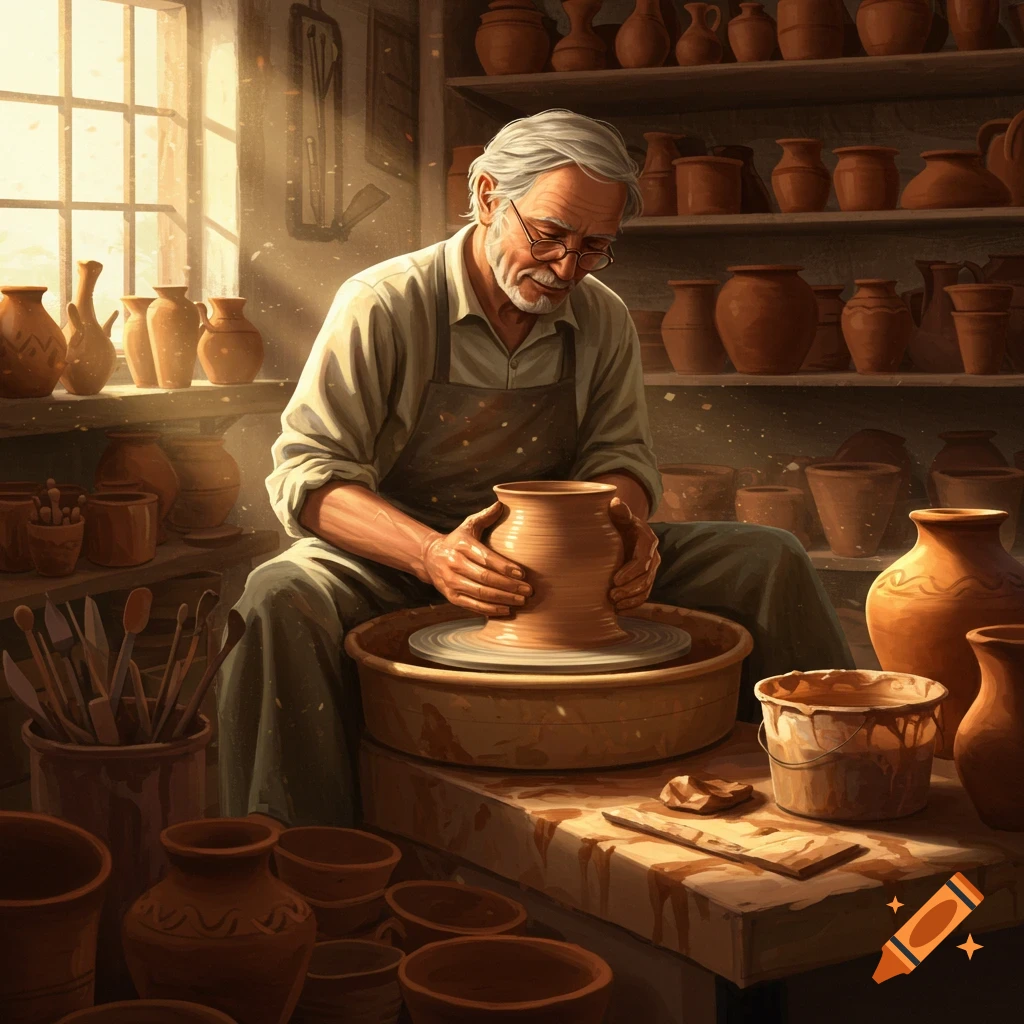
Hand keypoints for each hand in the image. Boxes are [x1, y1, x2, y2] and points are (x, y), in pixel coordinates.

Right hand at [422, 502, 531, 615]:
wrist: (429, 557)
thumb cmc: (457, 540)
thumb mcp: (468, 525)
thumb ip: (485, 516)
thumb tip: (502, 503)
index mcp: (461, 545)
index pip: (486, 558)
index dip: (505, 567)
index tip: (523, 573)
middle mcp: (454, 564)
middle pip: (485, 578)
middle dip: (509, 586)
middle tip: (528, 590)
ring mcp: (451, 582)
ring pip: (480, 594)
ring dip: (503, 599)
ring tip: (521, 601)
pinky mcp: (450, 596)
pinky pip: (472, 606)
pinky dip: (490, 609)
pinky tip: (507, 610)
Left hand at [608, 497, 660, 611]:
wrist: (627, 529)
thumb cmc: (620, 522)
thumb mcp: (620, 515)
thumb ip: (619, 511)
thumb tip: (615, 503)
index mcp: (648, 541)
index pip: (642, 560)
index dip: (630, 572)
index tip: (614, 580)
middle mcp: (653, 556)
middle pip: (645, 578)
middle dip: (629, 589)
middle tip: (612, 596)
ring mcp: (651, 569)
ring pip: (646, 588)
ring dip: (631, 599)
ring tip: (615, 605)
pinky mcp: (646, 578)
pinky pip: (644, 594)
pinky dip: (633, 604)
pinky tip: (620, 610)